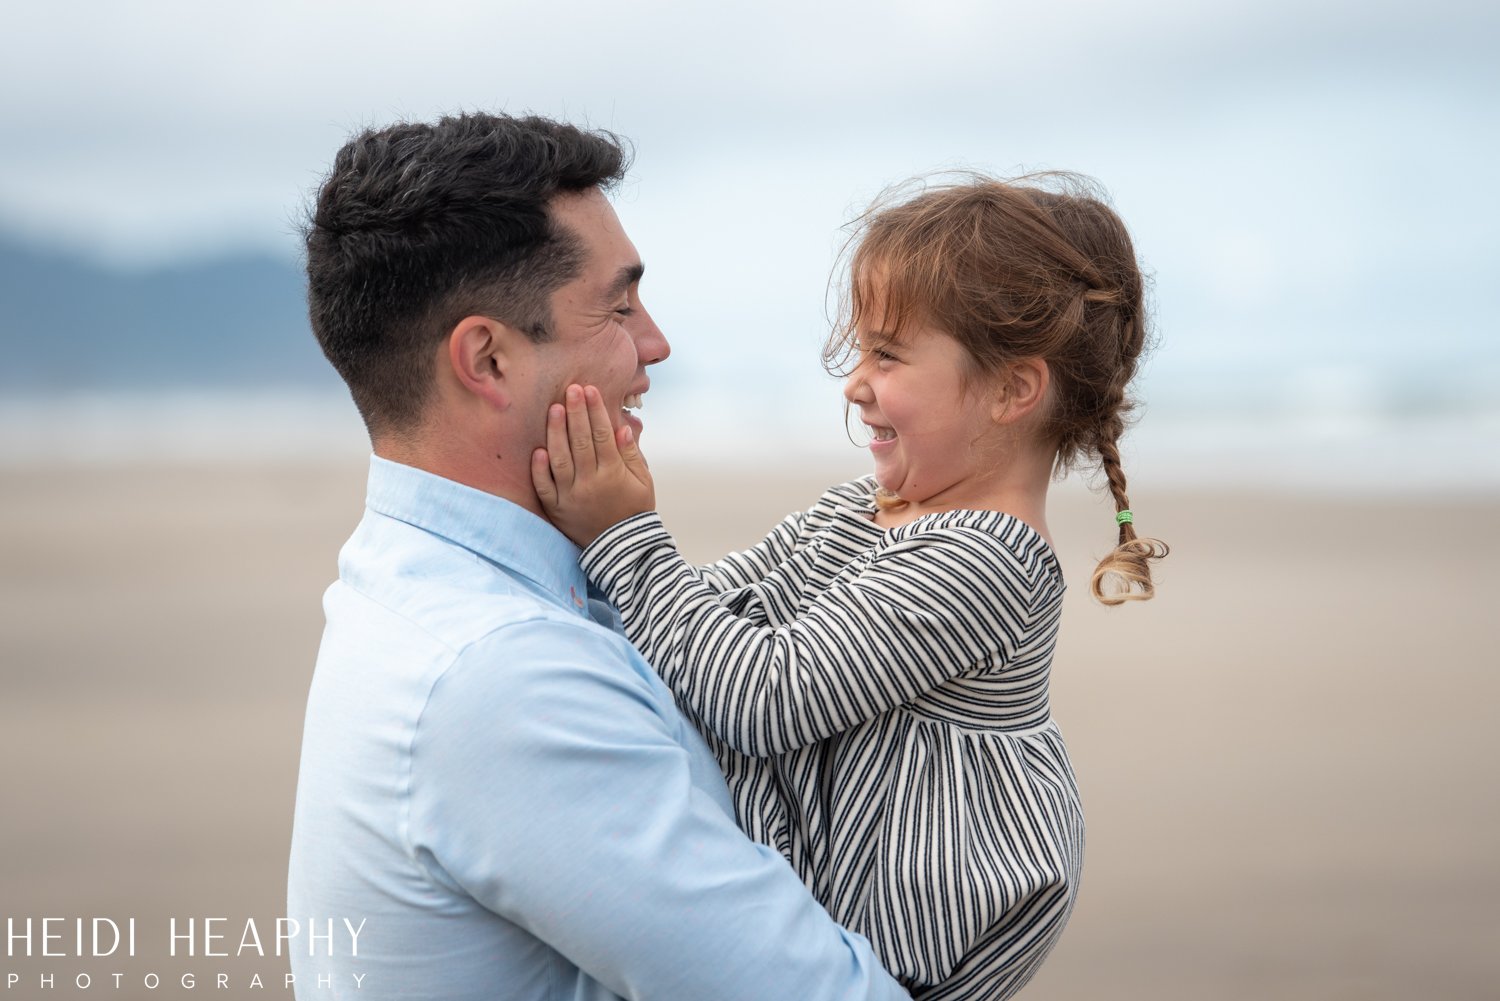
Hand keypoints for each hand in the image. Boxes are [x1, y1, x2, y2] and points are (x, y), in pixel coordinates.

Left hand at [532, 384, 655, 546]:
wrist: (621, 549)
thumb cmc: (634, 510)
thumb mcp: (643, 482)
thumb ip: (632, 455)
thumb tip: (622, 428)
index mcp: (613, 474)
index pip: (602, 436)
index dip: (596, 411)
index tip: (590, 390)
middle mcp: (590, 483)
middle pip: (580, 442)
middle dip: (576, 413)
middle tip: (571, 389)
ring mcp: (570, 496)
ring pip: (560, 459)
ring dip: (556, 433)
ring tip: (554, 409)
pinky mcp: (556, 508)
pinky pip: (544, 487)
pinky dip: (540, 469)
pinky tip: (538, 449)